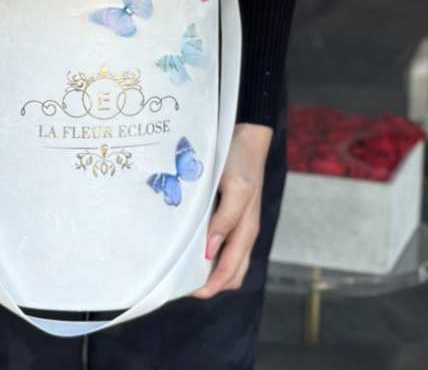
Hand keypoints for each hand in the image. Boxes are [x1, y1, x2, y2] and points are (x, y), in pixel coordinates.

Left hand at [193, 122, 271, 299]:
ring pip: (224, 258)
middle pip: (230, 272)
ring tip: (181, 264)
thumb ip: (225, 220)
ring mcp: (237, 222)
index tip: (187, 290)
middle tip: (180, 280)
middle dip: (208, 282)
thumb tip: (209, 252)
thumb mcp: (236, 188)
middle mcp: (242, 231)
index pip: (230, 272)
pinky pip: (219, 239)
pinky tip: (188, 239)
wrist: (247, 136)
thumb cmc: (241, 160)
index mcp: (246, 230)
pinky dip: (205, 247)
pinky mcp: (229, 212)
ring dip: (206, 266)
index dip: (211, 286)